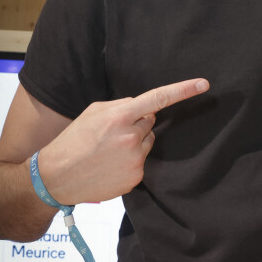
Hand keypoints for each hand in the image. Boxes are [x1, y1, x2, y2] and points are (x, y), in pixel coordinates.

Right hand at [38, 79, 209, 205]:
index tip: (204, 84)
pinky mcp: (135, 177)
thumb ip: (120, 105)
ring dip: (135, 142)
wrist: (57, 177)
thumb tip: (142, 107)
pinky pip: (141, 161)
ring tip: (108, 150)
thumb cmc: (74, 140)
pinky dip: (130, 161)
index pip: (158, 98)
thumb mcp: (93, 112)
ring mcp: (135, 159)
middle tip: (112, 134)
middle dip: (137, 123)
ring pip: (147, 142)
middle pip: (150, 122)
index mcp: (119, 116)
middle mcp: (131, 137)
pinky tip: (110, 164)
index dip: (183, 90)